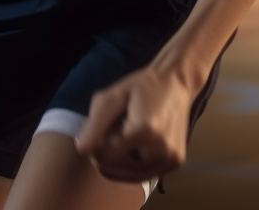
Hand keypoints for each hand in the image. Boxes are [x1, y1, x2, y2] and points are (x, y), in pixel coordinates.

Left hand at [75, 65, 193, 182]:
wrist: (177, 83)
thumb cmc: (142, 87)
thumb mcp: (113, 96)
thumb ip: (95, 123)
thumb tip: (81, 150)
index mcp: (142, 131)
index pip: (104, 157)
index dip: (96, 145)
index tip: (103, 129)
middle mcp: (159, 150)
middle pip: (116, 170)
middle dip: (109, 154)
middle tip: (117, 130)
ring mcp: (169, 160)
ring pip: (130, 175)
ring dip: (122, 160)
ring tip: (129, 136)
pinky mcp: (176, 164)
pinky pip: (145, 174)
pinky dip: (137, 163)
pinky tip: (141, 143)